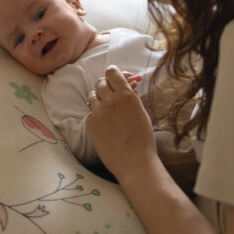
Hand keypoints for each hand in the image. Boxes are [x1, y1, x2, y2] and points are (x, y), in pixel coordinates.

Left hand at [86, 65, 157, 182]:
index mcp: (127, 94)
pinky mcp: (91, 123)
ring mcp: (99, 111)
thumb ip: (130, 97)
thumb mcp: (141, 111)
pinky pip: (91, 113)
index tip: (112, 76)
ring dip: (99, 100)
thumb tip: (125, 87)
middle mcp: (111, 100)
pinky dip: (96, 116)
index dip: (112, 73)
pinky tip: (105, 126)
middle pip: (100, 82)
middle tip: (110, 95)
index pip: (112, 72)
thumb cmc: (143, 138)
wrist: (135, 162)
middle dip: (105, 87)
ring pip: (92, 96)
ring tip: (107, 111)